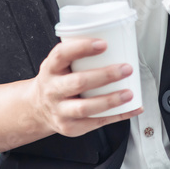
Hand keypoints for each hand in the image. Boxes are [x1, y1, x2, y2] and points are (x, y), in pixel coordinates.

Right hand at [28, 38, 142, 137]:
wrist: (38, 108)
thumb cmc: (55, 81)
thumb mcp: (56, 65)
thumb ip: (76, 55)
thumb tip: (113, 40)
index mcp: (50, 69)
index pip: (61, 55)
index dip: (82, 48)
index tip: (103, 44)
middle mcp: (52, 90)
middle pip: (78, 83)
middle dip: (105, 76)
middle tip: (126, 68)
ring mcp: (60, 110)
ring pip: (86, 107)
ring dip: (111, 100)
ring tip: (129, 93)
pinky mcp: (70, 127)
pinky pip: (96, 123)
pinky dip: (118, 116)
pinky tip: (132, 108)